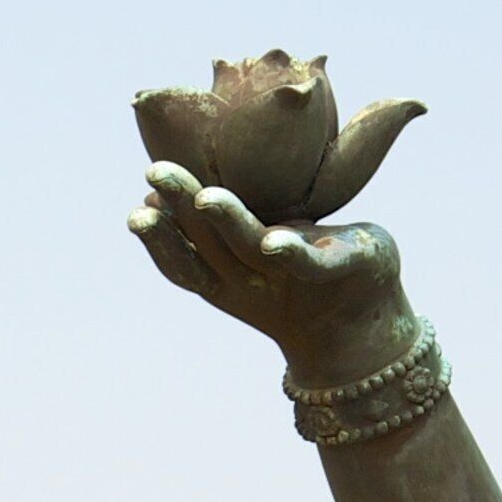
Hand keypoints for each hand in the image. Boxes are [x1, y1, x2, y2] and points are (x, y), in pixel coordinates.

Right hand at [127, 162, 410, 372]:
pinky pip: (309, 263)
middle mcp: (252, 282)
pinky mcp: (337, 269)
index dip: (158, 241)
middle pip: (209, 246)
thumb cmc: (302, 274)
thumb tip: (158, 191)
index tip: (136, 211)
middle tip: (154, 173)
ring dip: (227, 222)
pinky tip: (274, 242)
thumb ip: (216, 228)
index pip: (185, 263)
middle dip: (179, 210)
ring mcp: (292, 279)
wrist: (365, 328)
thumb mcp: (251, 251)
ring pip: (251, 248)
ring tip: (205, 198)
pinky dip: (289, 254)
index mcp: (227, 280)